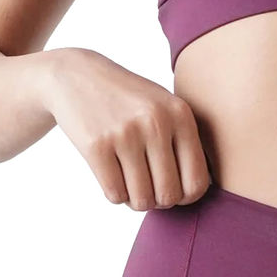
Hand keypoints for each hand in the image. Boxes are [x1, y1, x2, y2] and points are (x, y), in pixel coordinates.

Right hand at [39, 47, 210, 210]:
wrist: (78, 76)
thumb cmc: (130, 100)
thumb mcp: (165, 107)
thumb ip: (185, 144)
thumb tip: (197, 193)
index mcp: (180, 114)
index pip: (196, 182)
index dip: (185, 197)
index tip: (172, 189)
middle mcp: (157, 122)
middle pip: (169, 195)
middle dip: (158, 200)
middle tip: (148, 186)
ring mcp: (126, 133)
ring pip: (141, 200)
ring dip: (135, 200)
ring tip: (131, 182)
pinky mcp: (97, 145)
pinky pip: (115, 194)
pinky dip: (115, 193)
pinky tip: (113, 174)